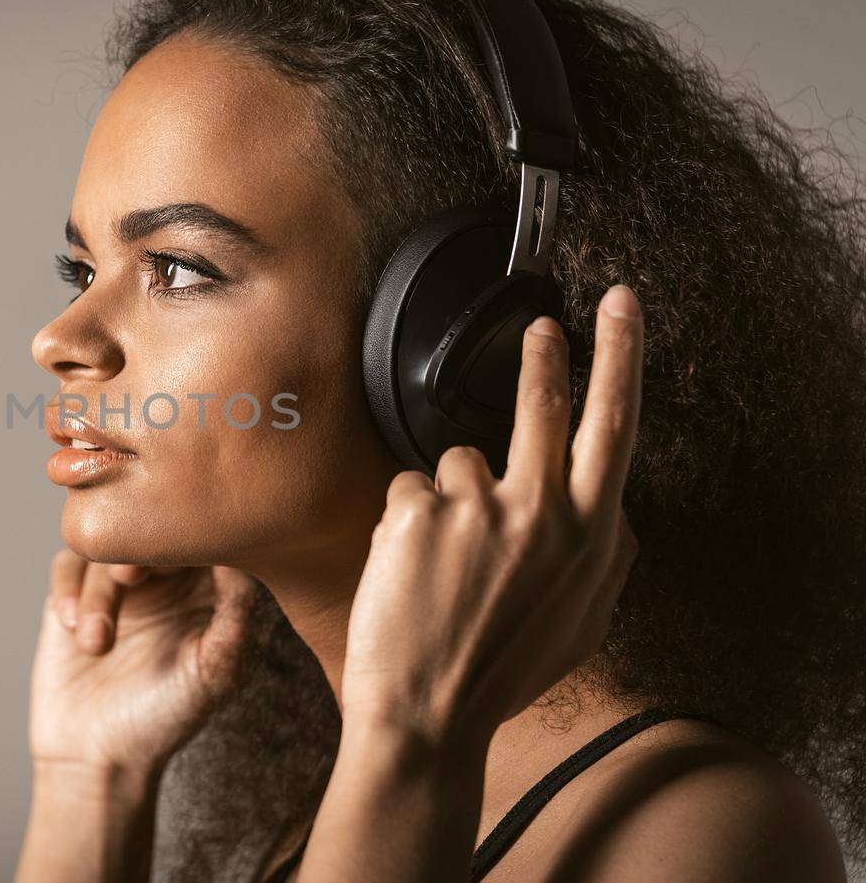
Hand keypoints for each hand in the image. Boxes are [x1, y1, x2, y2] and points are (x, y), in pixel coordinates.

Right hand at [28, 551, 257, 773]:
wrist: (98, 757)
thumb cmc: (166, 718)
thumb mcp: (215, 671)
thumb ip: (236, 615)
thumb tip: (240, 556)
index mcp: (207, 589)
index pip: (206, 534)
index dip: (190, 534)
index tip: (173, 563)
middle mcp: (165, 578)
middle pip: (152, 524)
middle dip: (138, 547)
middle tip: (129, 579)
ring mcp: (118, 584)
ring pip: (107, 545)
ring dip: (98, 592)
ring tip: (96, 645)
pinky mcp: (74, 594)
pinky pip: (69, 563)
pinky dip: (69, 590)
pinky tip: (73, 630)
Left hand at [341, 283, 645, 749]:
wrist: (427, 716)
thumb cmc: (501, 672)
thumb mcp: (581, 622)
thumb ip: (602, 559)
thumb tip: (612, 512)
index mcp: (589, 536)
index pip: (613, 426)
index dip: (620, 358)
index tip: (619, 308)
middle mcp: (540, 513)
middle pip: (545, 404)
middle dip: (546, 356)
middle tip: (540, 327)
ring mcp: (477, 510)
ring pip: (458, 462)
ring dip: (446, 499)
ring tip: (441, 567)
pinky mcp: (418, 515)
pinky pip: (407, 494)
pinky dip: (403, 526)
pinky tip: (407, 574)